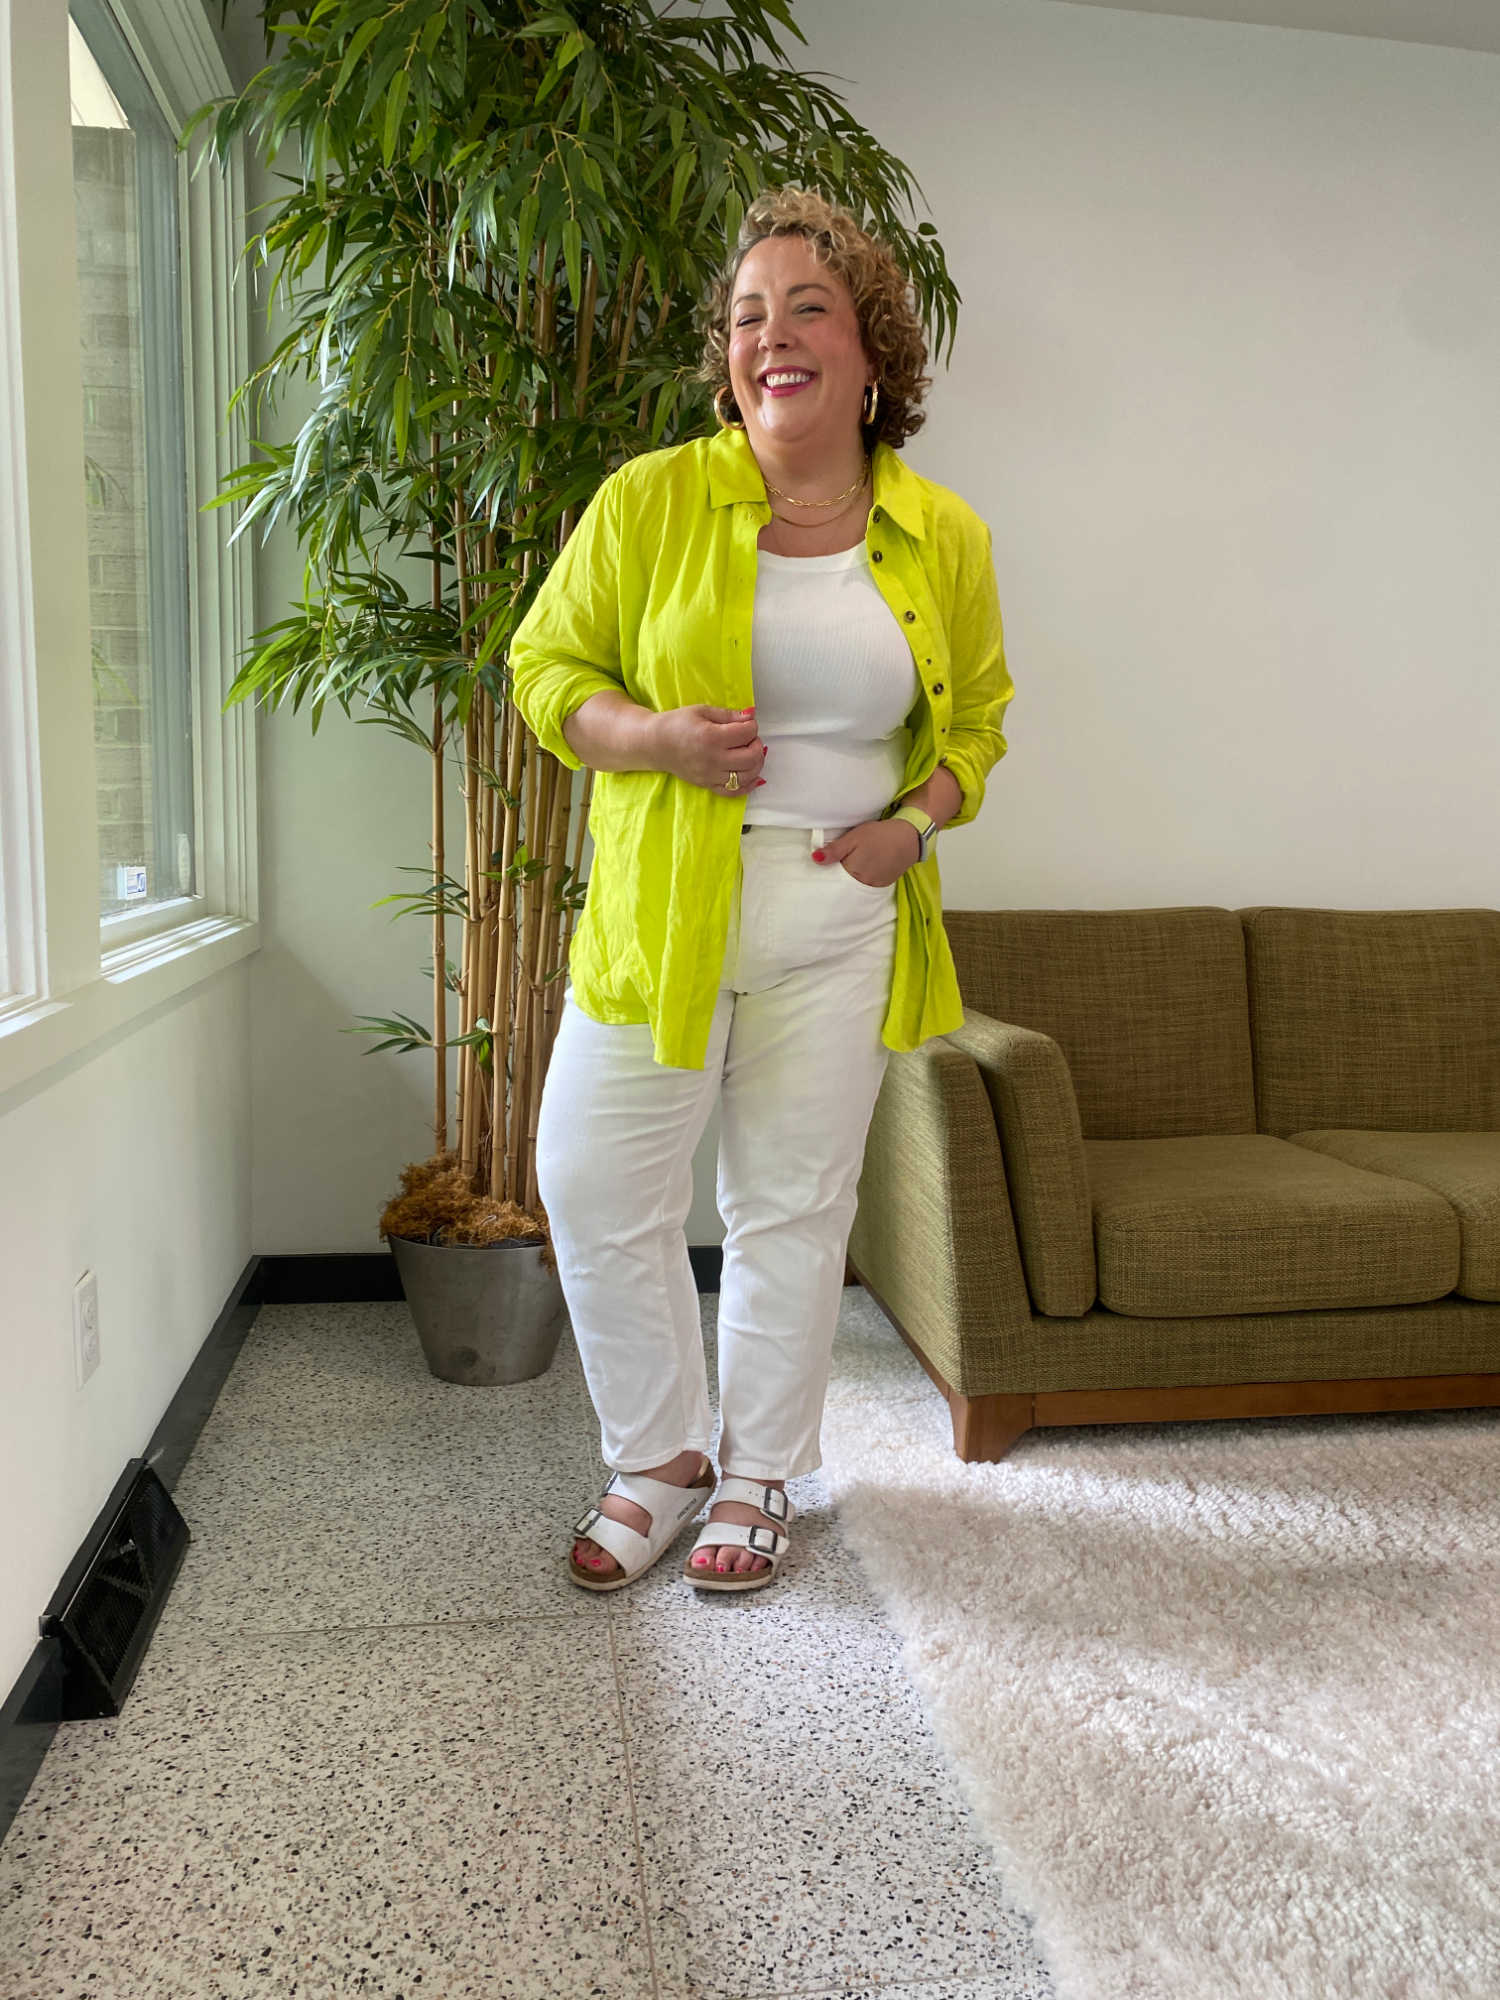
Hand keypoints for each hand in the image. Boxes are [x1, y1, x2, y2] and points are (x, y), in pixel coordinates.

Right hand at [652, 704, 766, 794]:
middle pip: (751, 757)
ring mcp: (710, 776)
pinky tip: (753, 776)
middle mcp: (712, 759)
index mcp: (711, 737)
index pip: (747, 733)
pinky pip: (734, 792)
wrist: (655, 744)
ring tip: (750, 753)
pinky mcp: (707, 785)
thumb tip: (751, 716)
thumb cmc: (677, 724)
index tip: (747, 723)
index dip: (752, 726)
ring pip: (746, 776)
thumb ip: (729, 715)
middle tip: (750, 739)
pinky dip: (748, 785)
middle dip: (757, 745)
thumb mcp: (703, 711)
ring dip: (756, 764)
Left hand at [814, 817, 918, 886]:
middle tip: (835, 867)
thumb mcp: (854, 837)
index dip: (828, 872)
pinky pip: (867, 886)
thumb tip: (814, 859)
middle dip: (838, 879)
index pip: (833, 878)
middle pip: (844, 885)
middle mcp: (863, 884)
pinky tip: (861, 872)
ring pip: (856, 887)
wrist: (910, 837)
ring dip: (850, 881)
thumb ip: (834, 850)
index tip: (823, 867)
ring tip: (848, 868)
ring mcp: (875, 886)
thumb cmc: (879, 835)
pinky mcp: (884, 884)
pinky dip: (862, 881)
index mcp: (853, 872)